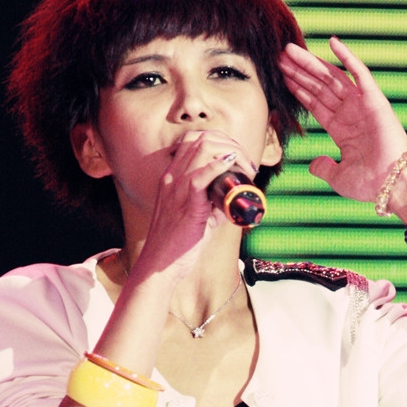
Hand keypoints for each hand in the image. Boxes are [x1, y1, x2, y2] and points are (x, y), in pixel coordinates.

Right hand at [136, 130, 254, 274]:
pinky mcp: (186, 206)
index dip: (219, 140)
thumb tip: (232, 201)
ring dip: (231, 153)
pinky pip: (199, 178)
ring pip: (202, 151)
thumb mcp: (196, 217)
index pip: (193, 141)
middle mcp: (172, 179)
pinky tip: (231, 166)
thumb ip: (211, 205)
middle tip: (247, 163)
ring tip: (246, 168)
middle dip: (230, 144)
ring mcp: (176, 190)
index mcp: (172, 178)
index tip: (238, 156)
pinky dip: (218, 167)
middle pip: (200, 140)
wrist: (159, 266)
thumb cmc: (177, 244)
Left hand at [279, 37, 406, 203]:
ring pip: (332, 77)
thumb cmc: (371, 184)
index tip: (283, 76)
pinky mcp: (375, 100)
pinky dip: (347, 57)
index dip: (299, 88)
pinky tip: (332, 42)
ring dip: (312, 63)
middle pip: (320, 86)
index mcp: (342, 130)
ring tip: (290, 50)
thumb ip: (324, 169)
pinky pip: (359, 73)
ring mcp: (362, 105)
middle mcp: (351, 114)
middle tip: (281, 56)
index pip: (316, 103)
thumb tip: (314, 165)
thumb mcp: (339, 178)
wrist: (393, 184)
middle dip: (300, 72)